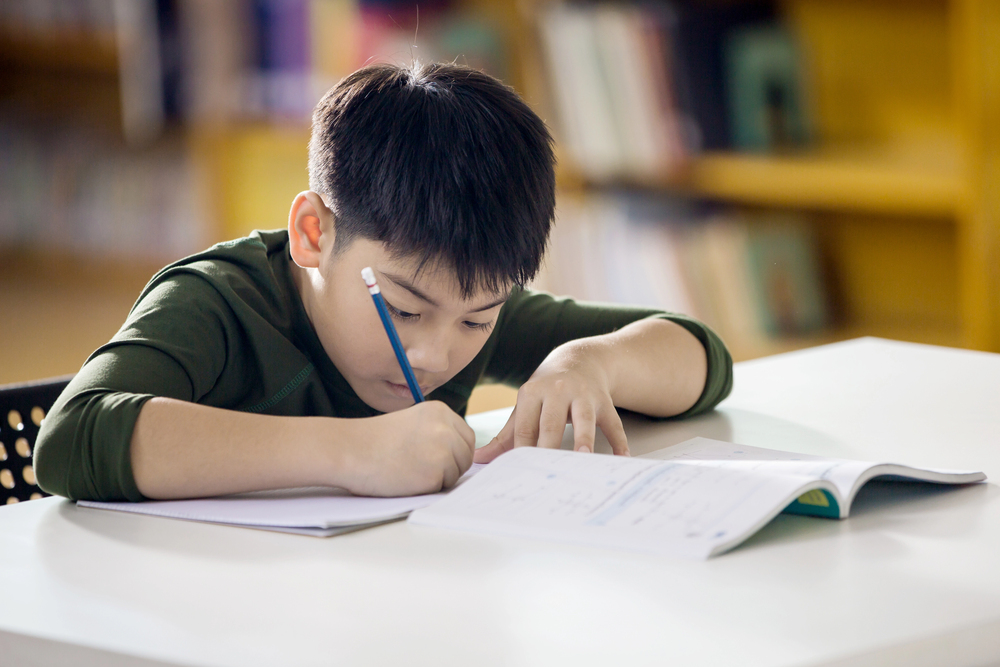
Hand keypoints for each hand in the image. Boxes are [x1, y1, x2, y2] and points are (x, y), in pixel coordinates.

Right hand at [340, 401, 475, 495]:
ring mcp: (442, 452)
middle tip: (425, 469)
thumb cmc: (375, 440)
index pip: (467, 437)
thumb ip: (436, 431)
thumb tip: (459, 451)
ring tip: (409, 470)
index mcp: (441, 412)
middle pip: (465, 456)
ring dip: (439, 478)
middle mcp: (446, 429)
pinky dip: (426, 488)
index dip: (456, 451)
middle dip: (452, 466)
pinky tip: (405, 478)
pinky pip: (441, 488)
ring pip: (455, 474)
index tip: (442, 458)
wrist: (351, 450)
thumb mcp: (412, 422)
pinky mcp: (434, 475)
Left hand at [473, 340, 628, 462]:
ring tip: (584, 458)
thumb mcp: (525, 405)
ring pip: (583, 418)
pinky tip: (622, 458)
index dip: (523, 449)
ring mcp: (583, 394)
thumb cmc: (547, 389)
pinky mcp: (604, 400)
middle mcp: (557, 391)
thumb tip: (478, 458)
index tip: (521, 473)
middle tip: (548, 472)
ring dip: (584, 438)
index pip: (525, 426)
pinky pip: (613, 422)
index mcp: (532, 392)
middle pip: (551, 422)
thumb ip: (505, 435)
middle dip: (549, 445)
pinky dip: (618, 440)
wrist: (580, 360)